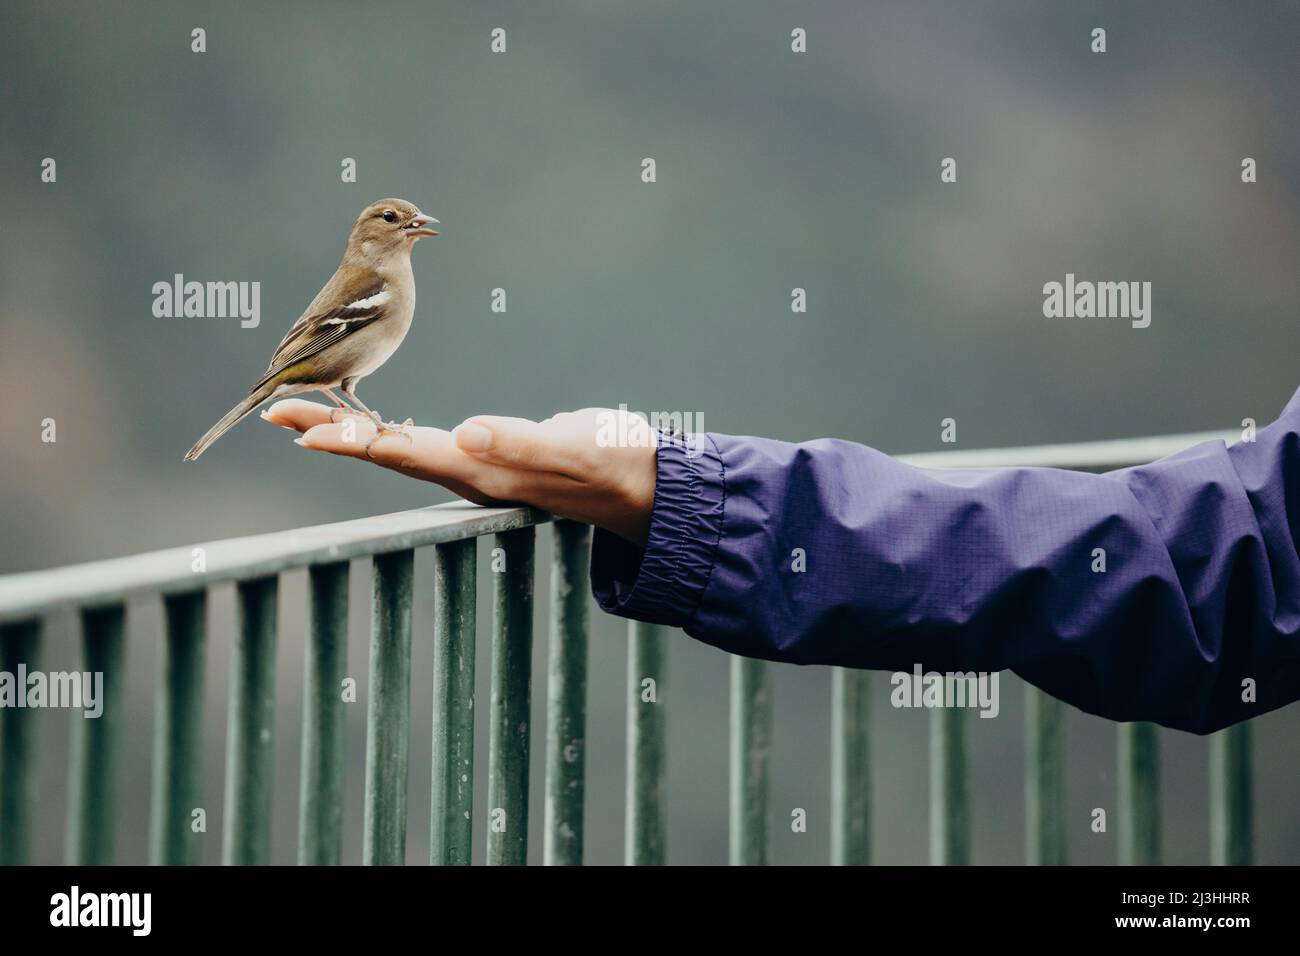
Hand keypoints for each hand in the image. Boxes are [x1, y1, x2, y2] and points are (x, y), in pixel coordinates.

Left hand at [261, 402, 656, 544]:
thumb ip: (519, 442)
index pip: (401, 451)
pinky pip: (424, 444)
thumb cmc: (611, 463)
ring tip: (306, 417)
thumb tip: (465, 434)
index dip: (349, 440)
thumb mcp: (569, 447)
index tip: (300, 431)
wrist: (639, 484)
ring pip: (399, 448)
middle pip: (386, 450)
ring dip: (351, 431)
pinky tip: (378, 424)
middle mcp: (468, 472)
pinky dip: (390, 430)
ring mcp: (477, 467)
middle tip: (276, 414)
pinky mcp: (489, 456)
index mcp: (480, 469)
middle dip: (330, 432)